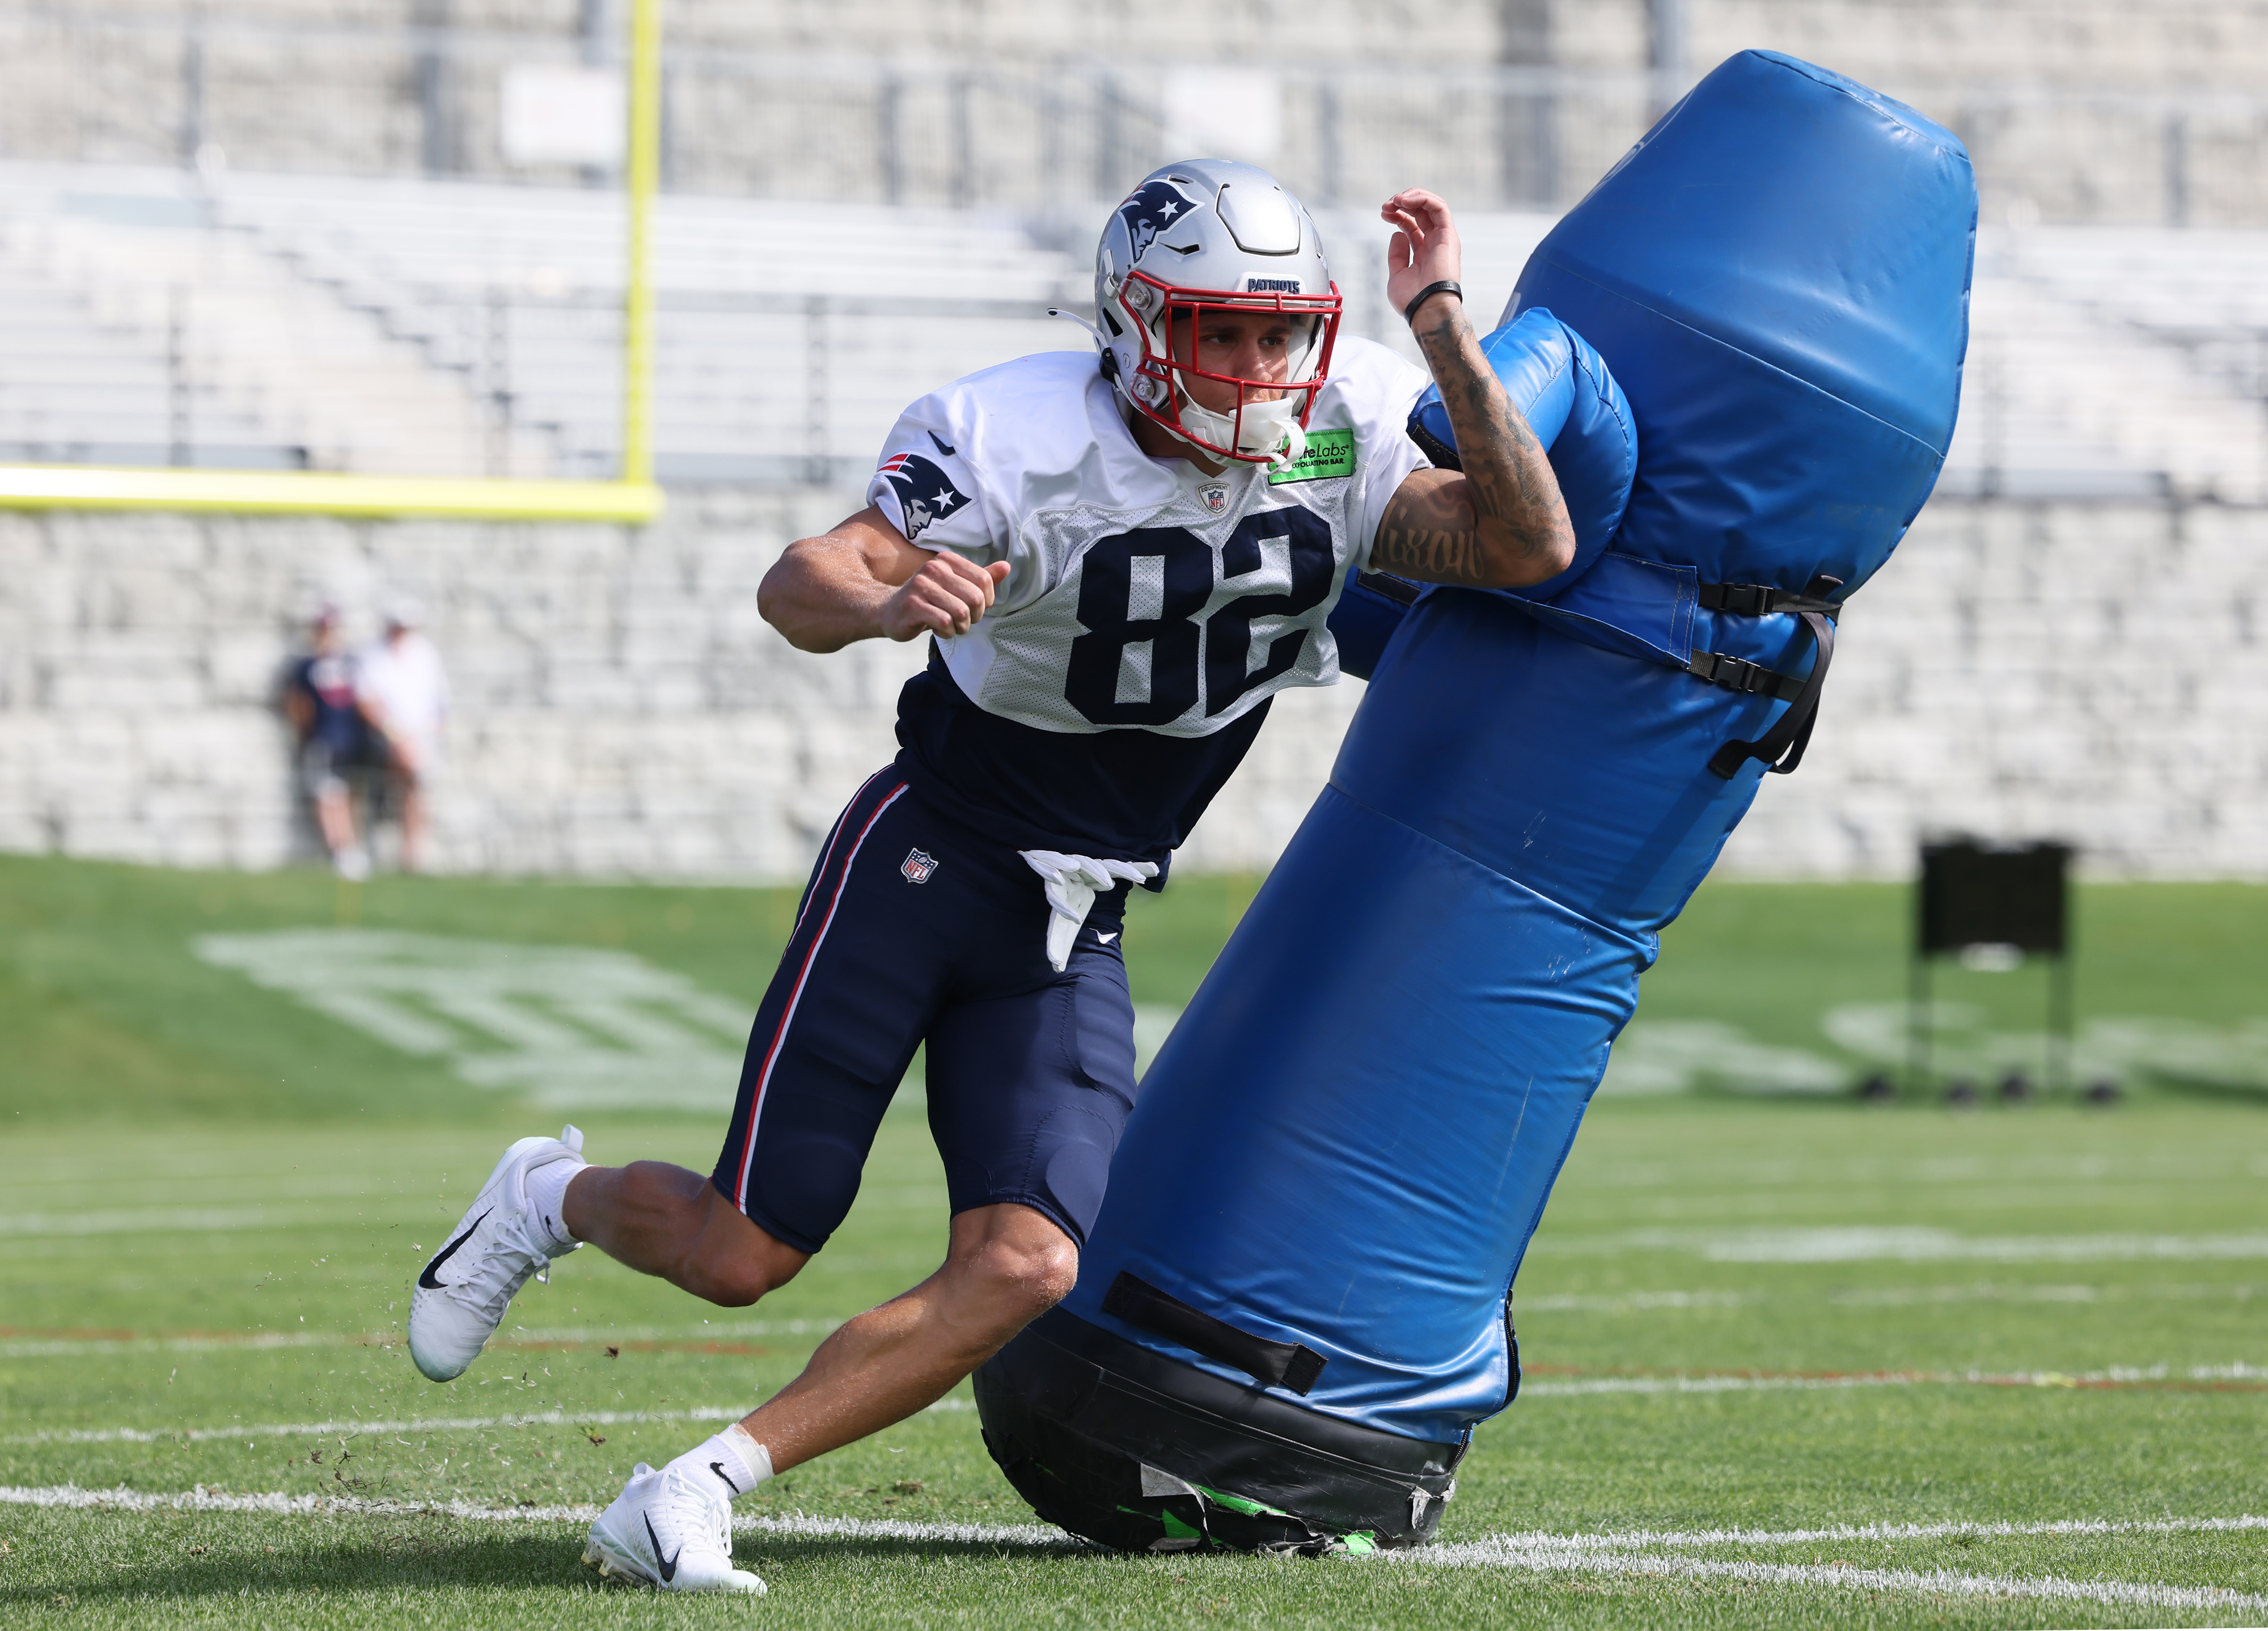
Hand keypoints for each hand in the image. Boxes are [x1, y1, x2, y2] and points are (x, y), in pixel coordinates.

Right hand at [878, 555, 1010, 641]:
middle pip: (975, 598)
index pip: (984, 580)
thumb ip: (981, 578)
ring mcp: (921, 586)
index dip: (986, 601)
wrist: (889, 611)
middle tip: (962, 621)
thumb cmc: (928, 601)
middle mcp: (934, 568)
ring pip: (960, 612)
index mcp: (947, 560)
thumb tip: (1007, 567)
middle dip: (974, 617)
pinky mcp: (912, 605)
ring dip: (960, 627)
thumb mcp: (955, 587)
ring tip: (950, 626)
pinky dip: (947, 632)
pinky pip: (944, 623)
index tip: (974, 608)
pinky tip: (938, 630)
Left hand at [1380, 188, 1462, 324]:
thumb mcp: (1397, 274)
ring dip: (1413, 197)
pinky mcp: (1449, 236)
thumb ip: (1397, 254)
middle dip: (1402, 203)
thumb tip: (1397, 233)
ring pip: (1432, 205)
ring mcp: (1443, 239)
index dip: (1398, 214)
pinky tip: (1405, 202)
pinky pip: (1440, 208)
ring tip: (1395, 200)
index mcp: (1423, 252)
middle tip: (1387, 205)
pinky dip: (1423, 199)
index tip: (1383, 213)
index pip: (1412, 225)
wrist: (1425, 309)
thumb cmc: (1411, 299)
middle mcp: (1434, 243)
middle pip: (1421, 212)